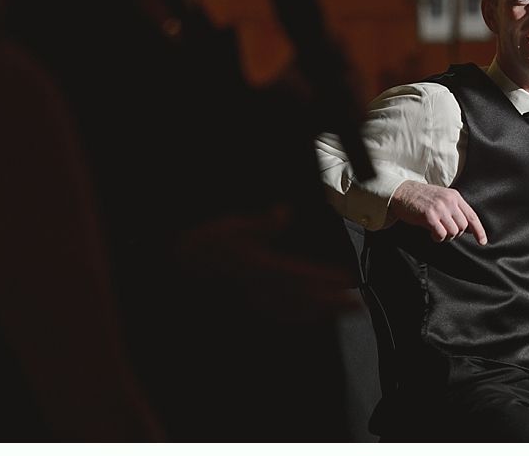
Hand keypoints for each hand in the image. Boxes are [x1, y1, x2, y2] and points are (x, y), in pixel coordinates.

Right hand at [178, 209, 361, 322]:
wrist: (171, 272)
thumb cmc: (200, 246)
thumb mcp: (227, 227)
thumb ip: (259, 224)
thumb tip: (284, 210)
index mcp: (256, 267)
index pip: (297, 274)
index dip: (323, 279)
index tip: (346, 280)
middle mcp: (257, 289)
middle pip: (300, 299)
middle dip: (330, 303)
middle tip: (357, 307)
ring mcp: (252, 302)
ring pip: (291, 312)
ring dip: (320, 313)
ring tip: (343, 311)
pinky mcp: (247, 309)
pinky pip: (278, 317)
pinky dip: (299, 318)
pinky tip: (311, 317)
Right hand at [389, 181, 487, 244]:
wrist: (402, 193)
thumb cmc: (421, 198)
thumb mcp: (442, 199)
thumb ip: (455, 210)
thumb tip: (468, 228)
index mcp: (455, 196)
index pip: (472, 216)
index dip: (479, 231)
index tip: (482, 241)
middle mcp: (449, 201)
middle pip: (462, 227)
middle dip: (455, 234)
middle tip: (444, 232)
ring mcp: (439, 208)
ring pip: (453, 232)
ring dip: (445, 236)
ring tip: (436, 231)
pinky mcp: (429, 215)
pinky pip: (441, 234)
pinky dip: (437, 238)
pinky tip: (431, 233)